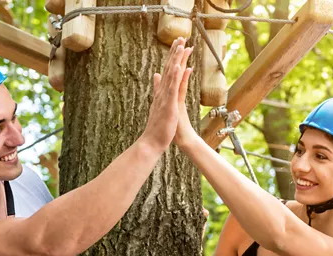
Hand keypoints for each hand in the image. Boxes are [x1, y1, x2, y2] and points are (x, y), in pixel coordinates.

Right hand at [141, 38, 192, 152]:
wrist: (152, 142)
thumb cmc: (157, 126)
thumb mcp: (159, 105)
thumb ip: (158, 89)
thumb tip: (157, 75)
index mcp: (162, 93)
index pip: (168, 71)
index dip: (172, 57)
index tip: (177, 44)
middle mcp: (162, 92)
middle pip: (169, 69)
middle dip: (175, 53)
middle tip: (180, 37)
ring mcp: (165, 98)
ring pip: (171, 75)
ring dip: (176, 60)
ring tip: (181, 46)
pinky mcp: (169, 105)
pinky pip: (172, 89)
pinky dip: (175, 77)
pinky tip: (179, 66)